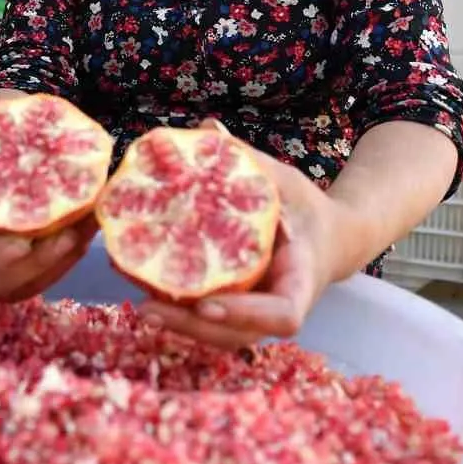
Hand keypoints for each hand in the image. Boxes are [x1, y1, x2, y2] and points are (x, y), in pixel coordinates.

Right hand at [0, 202, 97, 302]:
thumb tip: (30, 144)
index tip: (23, 244)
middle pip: (5, 279)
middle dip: (43, 260)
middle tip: (71, 236)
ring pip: (31, 283)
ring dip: (64, 259)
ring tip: (87, 231)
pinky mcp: (20, 285)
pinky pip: (46, 280)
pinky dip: (68, 259)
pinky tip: (85, 236)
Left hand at [138, 121, 342, 348]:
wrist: (327, 238)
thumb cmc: (306, 207)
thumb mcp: (285, 180)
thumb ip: (249, 161)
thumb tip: (208, 127)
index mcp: (300, 279)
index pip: (282, 313)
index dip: (244, 313)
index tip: (207, 304)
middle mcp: (277, 305)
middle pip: (238, 336)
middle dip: (192, 328)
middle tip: (147, 307)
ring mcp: (257, 314)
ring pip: (219, 336)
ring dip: (178, 325)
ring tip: (136, 302)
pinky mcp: (238, 310)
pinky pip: (208, 320)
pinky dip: (178, 310)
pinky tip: (140, 286)